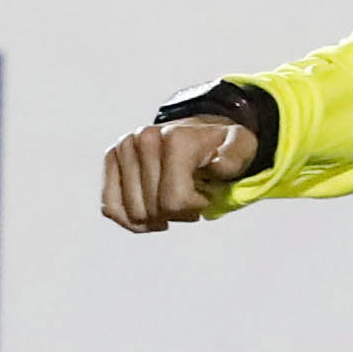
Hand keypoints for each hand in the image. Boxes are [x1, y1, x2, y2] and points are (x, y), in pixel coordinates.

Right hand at [101, 115, 256, 231]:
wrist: (198, 131)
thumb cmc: (220, 146)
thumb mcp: (241, 147)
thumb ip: (236, 157)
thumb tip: (217, 166)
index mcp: (173, 139)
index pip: (173, 201)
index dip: (193, 209)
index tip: (204, 196)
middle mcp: (143, 139)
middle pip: (153, 211)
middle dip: (176, 214)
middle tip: (190, 198)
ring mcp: (124, 147)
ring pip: (133, 213)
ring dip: (156, 218)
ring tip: (172, 202)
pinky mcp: (111, 158)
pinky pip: (111, 207)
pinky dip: (131, 220)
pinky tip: (151, 216)